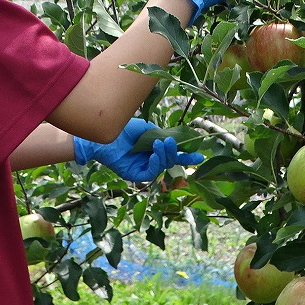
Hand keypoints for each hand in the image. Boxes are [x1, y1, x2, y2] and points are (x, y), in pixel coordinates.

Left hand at [72, 118, 203, 182]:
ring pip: (163, 166)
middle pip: (171, 161)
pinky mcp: (136, 175)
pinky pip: (151, 172)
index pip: (174, 154)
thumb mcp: (146, 129)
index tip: (199, 155)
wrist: (105, 136)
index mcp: (155, 148)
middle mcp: (151, 159)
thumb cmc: (123, 130)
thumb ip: (161, 134)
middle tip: (173, 143)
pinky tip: (154, 154)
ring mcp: (144, 168)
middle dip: (175, 152)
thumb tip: (173, 140)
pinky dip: (155, 163)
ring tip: (160, 144)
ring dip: (164, 155)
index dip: (187, 155)